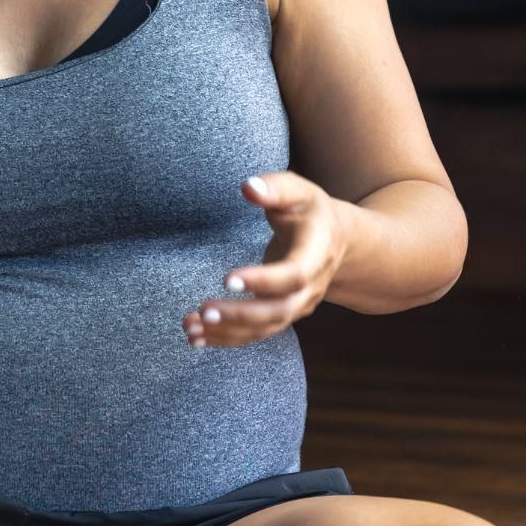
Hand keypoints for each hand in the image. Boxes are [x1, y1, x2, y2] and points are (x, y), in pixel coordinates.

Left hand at [183, 173, 348, 347]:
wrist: (333, 240)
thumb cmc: (308, 210)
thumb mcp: (297, 191)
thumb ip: (274, 188)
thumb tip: (248, 187)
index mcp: (317, 254)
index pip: (293, 275)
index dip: (262, 281)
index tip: (227, 279)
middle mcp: (311, 287)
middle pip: (279, 311)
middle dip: (240, 315)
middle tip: (204, 311)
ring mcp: (298, 305)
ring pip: (265, 328)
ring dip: (227, 332)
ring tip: (191, 328)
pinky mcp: (282, 314)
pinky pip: (256, 333)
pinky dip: (226, 338)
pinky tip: (196, 337)